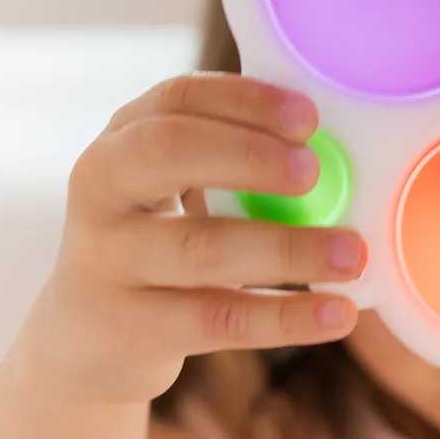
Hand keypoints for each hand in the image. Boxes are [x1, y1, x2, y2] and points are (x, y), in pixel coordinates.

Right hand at [43, 73, 362, 401]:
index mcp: (121, 141)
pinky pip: (218, 320)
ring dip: (286, 248)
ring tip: (352, 254)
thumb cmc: (157, 245)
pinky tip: (337, 314)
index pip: (177, 99)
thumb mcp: (171, 192)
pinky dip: (284, 317)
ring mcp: (108, 260)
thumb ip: (233, 165)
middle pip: (166, 152)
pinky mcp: (132, 327)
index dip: (244, 101)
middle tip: (314, 173)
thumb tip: (340, 156)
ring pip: (200, 247)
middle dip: (247, 155)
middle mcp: (102, 190)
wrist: (87, 339)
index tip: (309, 118)